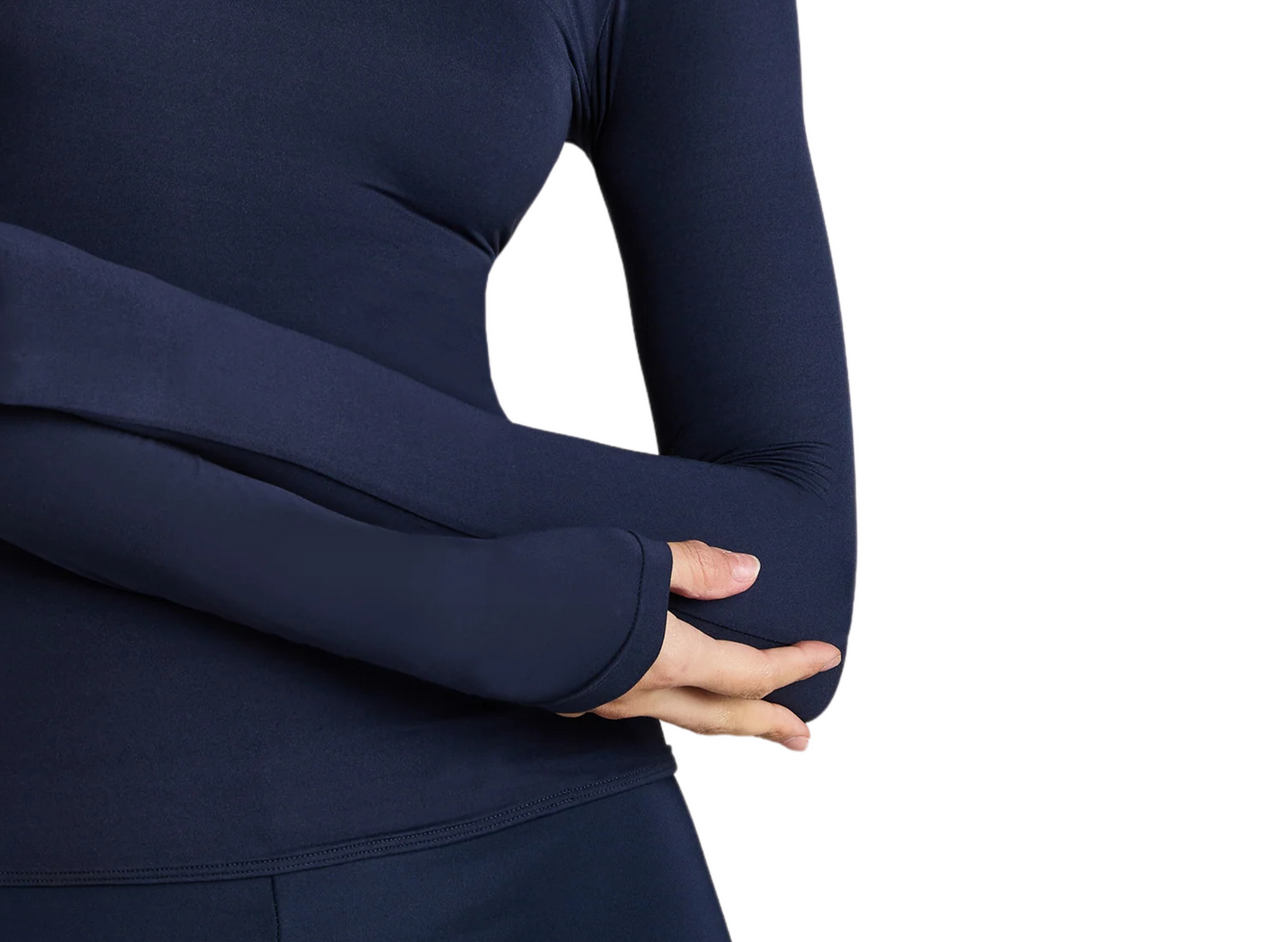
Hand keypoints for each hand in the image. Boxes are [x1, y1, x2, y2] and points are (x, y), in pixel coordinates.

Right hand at [558, 539, 841, 749]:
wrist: (464, 612)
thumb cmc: (545, 578)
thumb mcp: (630, 553)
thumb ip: (692, 565)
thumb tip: (749, 572)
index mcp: (664, 660)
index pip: (748, 674)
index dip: (793, 666)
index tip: (826, 655)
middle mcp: (638, 694)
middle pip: (721, 718)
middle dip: (767, 724)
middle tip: (801, 736)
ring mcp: (599, 700)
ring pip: (679, 718)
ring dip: (722, 718)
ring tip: (743, 715)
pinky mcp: (568, 691)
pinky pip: (639, 709)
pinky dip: (671, 706)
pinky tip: (661, 690)